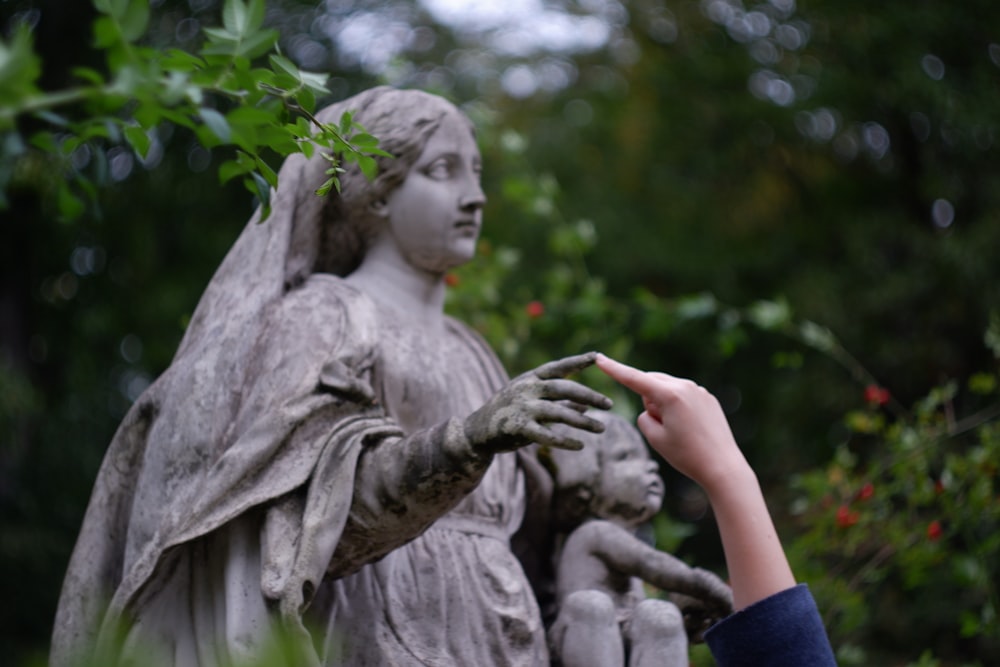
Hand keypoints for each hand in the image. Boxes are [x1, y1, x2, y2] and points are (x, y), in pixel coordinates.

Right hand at [464, 352, 612, 454]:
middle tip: (609, 404)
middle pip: (563, 389)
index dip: (577, 362)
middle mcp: (527, 389)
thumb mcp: (533, 401)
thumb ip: (560, 403)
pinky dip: (564, 441)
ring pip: (558, 413)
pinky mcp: (517, 428)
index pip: (557, 367)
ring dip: (582, 421)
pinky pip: (545, 435)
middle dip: (588, 395)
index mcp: (530, 378)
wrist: (478, 430)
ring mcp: (521, 408)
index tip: (597, 356)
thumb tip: (587, 405)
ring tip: (602, 428)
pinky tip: (580, 445)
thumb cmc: (510, 412)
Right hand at [594, 354, 750, 493]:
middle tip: (661, 427)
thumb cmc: (687, 455)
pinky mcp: (708, 398)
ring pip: (667, 390)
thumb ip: (644, 416)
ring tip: (680, 432)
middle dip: (648, 400)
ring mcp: (700, 391)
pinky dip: (678, 408)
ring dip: (664, 405)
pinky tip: (691, 429)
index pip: (634, 378)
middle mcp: (686, 386)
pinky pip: (683, 396)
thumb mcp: (655, 438)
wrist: (723, 467)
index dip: (613, 369)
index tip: (598, 358)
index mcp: (670, 395)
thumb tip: (652, 407)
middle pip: (652, 383)